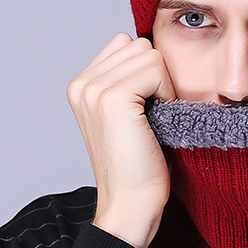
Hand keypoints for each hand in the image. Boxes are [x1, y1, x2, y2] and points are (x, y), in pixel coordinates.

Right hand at [67, 33, 175, 247]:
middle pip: (138, 44)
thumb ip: (129, 78)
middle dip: (156, 75)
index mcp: (81, 85)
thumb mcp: (130, 113)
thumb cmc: (139, 164)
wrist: (131, 203)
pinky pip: (155, 68)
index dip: (147, 70)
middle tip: (152, 116)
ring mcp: (93, 89)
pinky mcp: (111, 97)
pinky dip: (166, 92)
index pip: (126, 43)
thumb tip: (153, 47)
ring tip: (153, 119)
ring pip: (148, 53)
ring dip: (162, 83)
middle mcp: (81, 83)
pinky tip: (156, 121)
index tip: (146, 107)